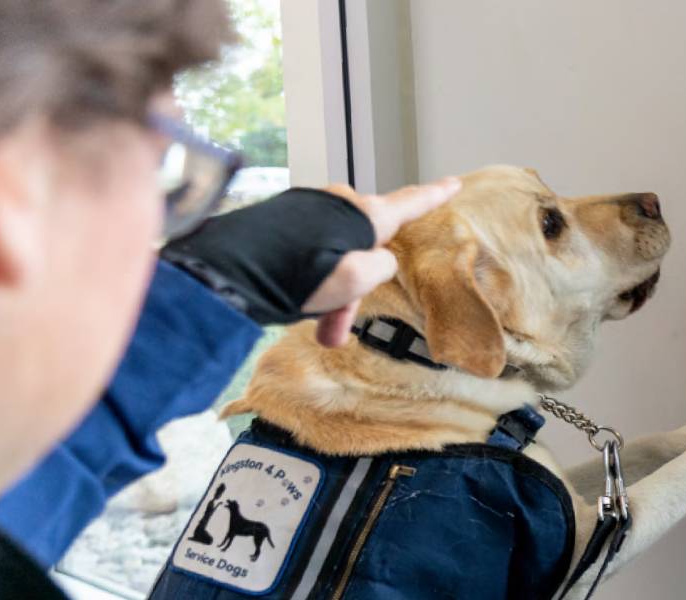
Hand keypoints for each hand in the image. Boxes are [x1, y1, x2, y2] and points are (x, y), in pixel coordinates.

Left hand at [160, 177, 459, 344]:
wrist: (231, 271)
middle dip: (354, 292)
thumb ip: (379, 268)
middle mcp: (338, 203)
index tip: (453, 183)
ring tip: (316, 330)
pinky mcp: (282, 220)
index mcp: (364, 214)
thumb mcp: (356, 280)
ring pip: (334, 256)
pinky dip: (307, 283)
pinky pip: (308, 252)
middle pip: (364, 248)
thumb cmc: (296, 276)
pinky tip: (292, 306)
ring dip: (329, 296)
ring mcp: (308, 209)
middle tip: (338, 331)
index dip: (434, 196)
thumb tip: (373, 263)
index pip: (410, 203)